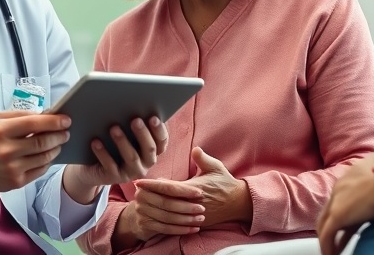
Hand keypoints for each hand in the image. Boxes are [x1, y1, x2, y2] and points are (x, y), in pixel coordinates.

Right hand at [0, 110, 70, 201]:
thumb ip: (21, 115)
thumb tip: (46, 114)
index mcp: (1, 131)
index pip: (34, 123)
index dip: (54, 121)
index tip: (66, 119)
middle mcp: (7, 150)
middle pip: (43, 141)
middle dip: (59, 135)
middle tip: (66, 131)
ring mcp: (12, 168)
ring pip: (45, 157)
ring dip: (56, 148)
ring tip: (59, 142)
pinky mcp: (16, 182)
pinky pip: (40, 170)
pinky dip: (48, 161)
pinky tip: (48, 155)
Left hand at [63, 116, 167, 203]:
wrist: (93, 166)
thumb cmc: (114, 143)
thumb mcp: (125, 132)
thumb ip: (134, 122)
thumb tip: (136, 103)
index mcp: (152, 150)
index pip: (162, 141)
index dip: (159, 130)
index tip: (153, 117)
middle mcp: (145, 163)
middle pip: (149, 148)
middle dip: (143, 133)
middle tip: (135, 119)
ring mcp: (131, 172)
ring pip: (131, 157)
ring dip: (123, 142)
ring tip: (114, 128)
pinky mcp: (114, 177)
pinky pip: (110, 165)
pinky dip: (103, 153)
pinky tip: (96, 141)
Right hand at [117, 182, 203, 244]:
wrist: (139, 215)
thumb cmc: (159, 197)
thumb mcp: (165, 185)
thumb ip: (180, 177)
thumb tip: (196, 152)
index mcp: (148, 184)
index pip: (168, 187)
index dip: (184, 190)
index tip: (200, 193)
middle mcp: (141, 196)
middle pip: (167, 203)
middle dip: (186, 207)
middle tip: (201, 209)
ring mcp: (141, 211)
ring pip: (167, 217)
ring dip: (186, 220)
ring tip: (200, 219)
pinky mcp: (145, 225)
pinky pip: (165, 228)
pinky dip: (181, 230)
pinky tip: (193, 229)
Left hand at [133, 147, 249, 227]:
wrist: (238, 204)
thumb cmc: (225, 183)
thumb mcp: (215, 167)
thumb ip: (202, 159)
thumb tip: (195, 149)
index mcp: (194, 188)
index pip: (168, 187)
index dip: (152, 185)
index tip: (139, 182)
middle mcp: (192, 203)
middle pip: (164, 202)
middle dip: (148, 197)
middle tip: (134, 193)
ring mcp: (193, 215)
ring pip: (168, 214)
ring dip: (153, 209)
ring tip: (140, 204)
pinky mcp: (196, 223)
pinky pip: (176, 224)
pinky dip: (164, 220)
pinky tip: (154, 216)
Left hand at [316, 155, 373, 254]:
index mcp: (352, 176)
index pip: (343, 196)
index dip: (345, 209)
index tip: (348, 222)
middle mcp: (341, 187)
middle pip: (330, 209)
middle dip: (331, 225)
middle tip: (334, 241)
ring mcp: (338, 201)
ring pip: (325, 223)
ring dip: (327, 239)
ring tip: (332, 252)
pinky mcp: (339, 215)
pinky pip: (327, 235)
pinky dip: (327, 246)